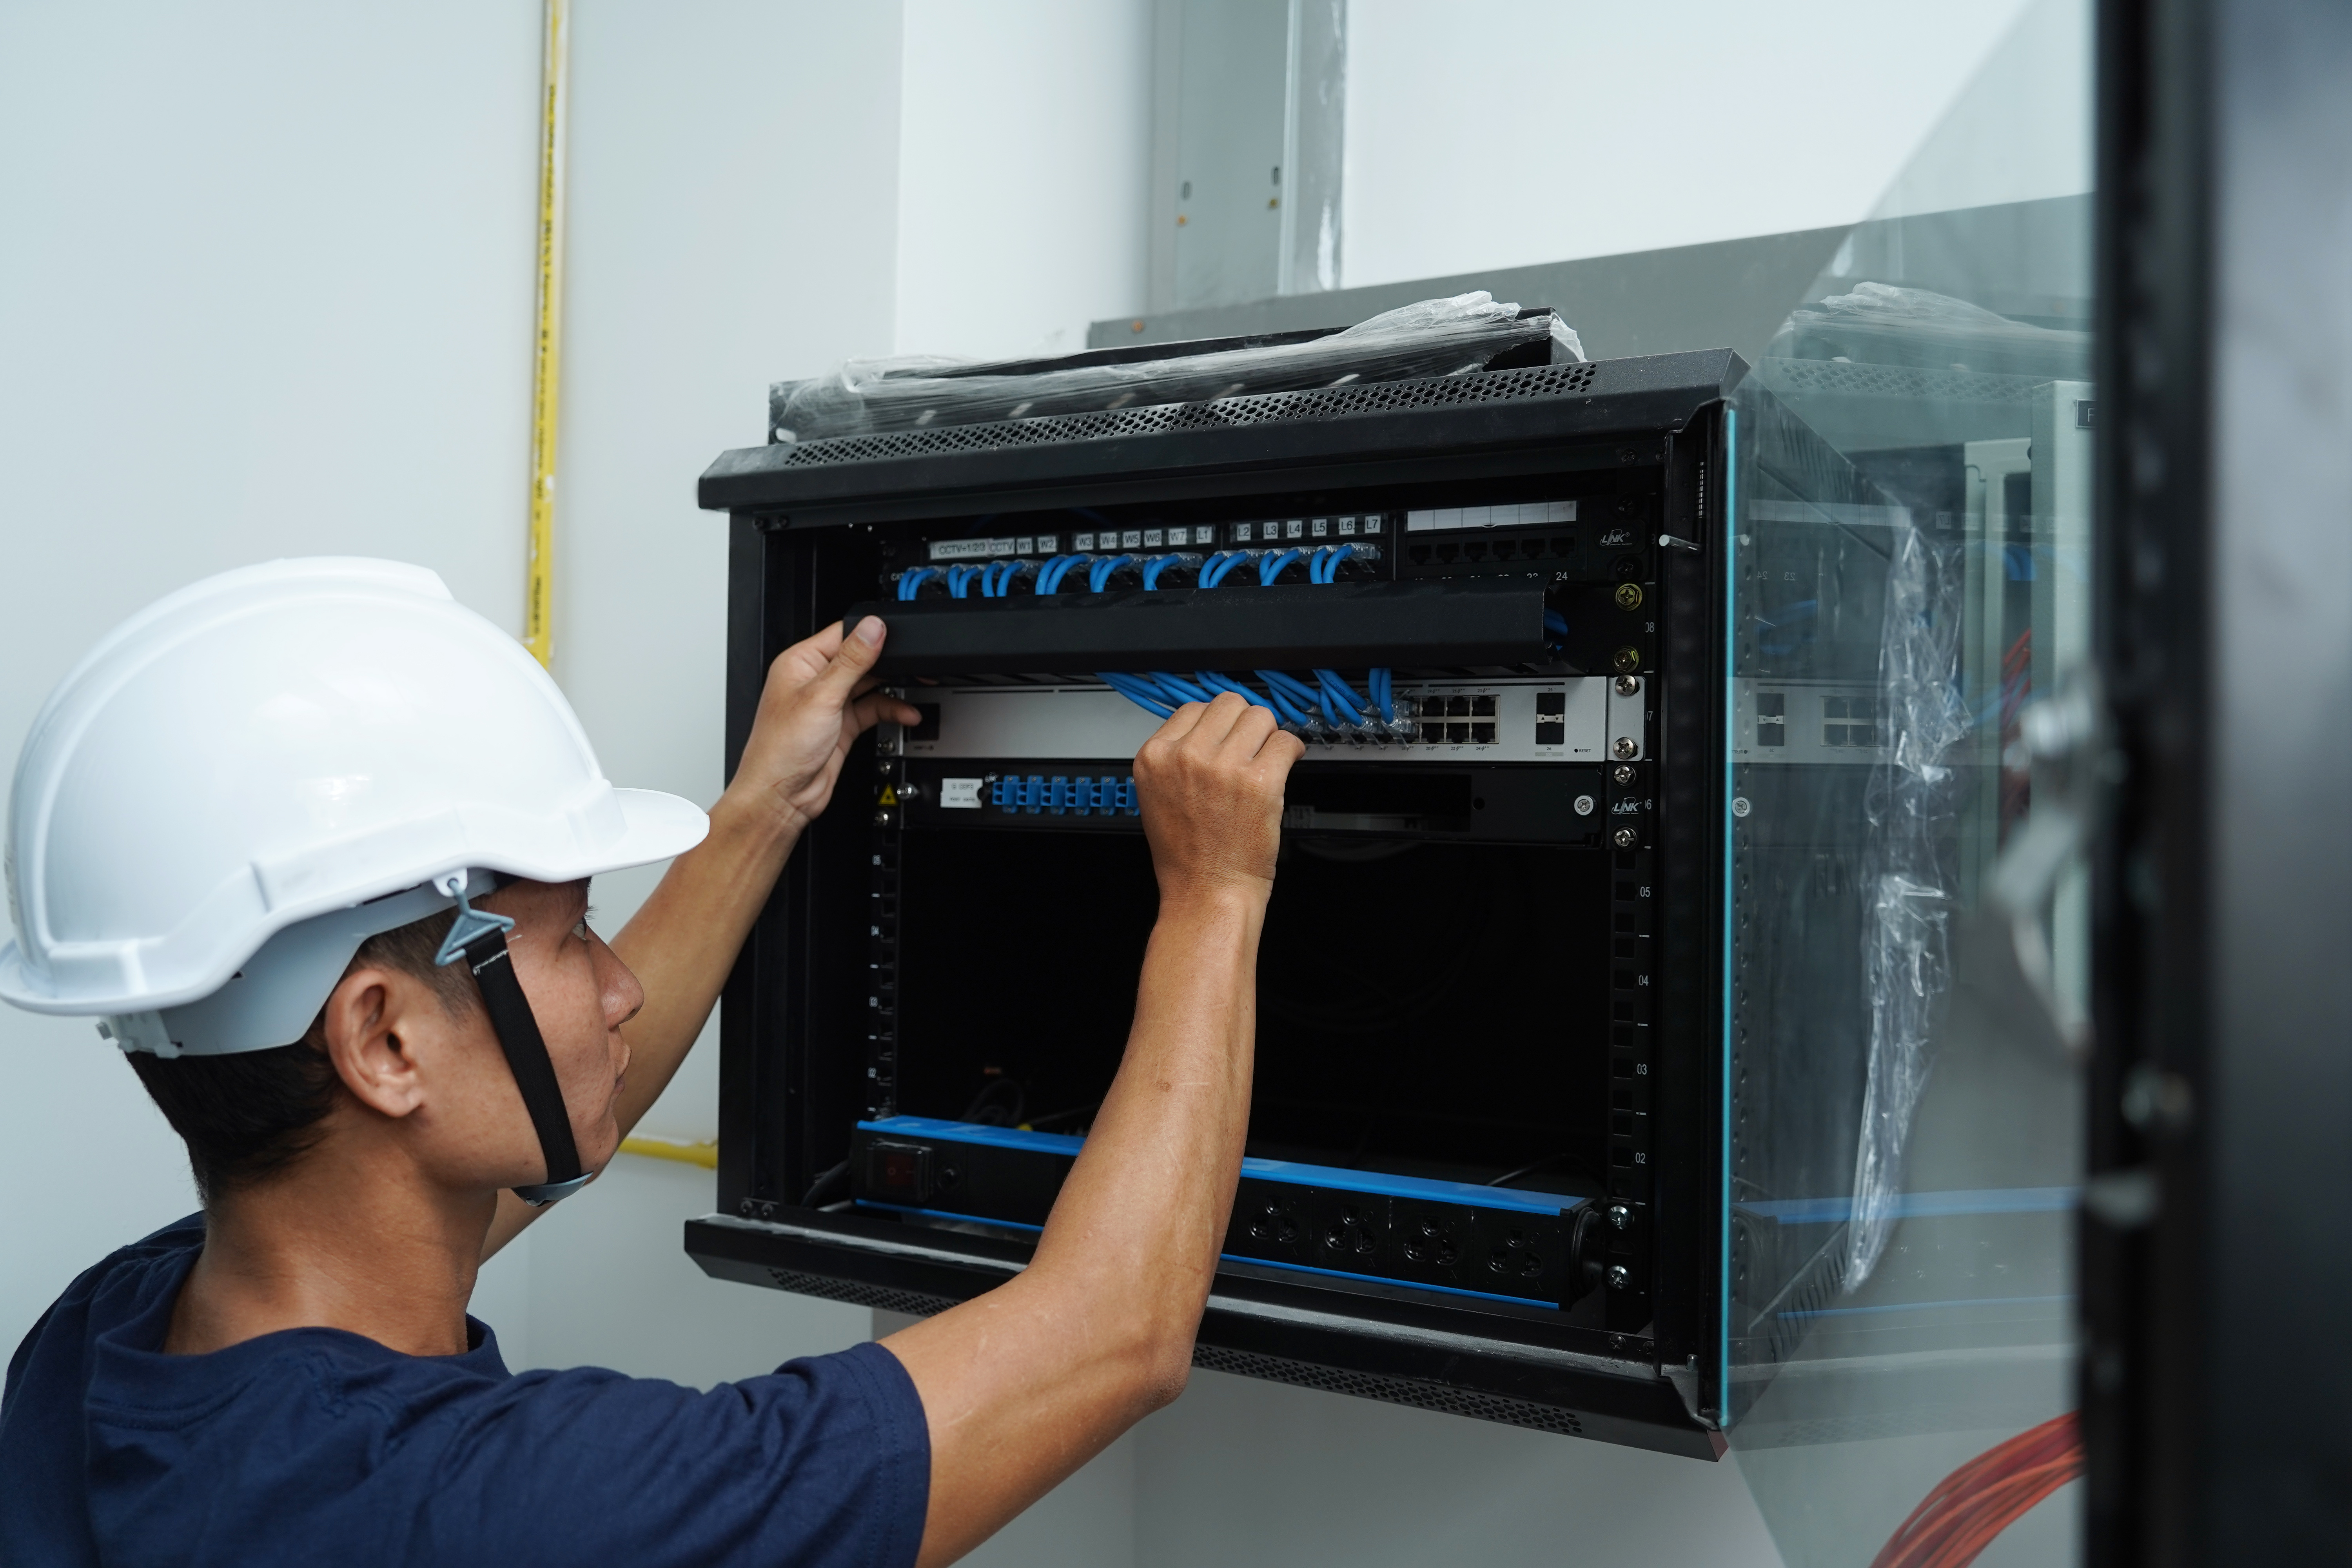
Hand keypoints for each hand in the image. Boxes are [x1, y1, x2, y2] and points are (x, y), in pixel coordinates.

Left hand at [723, 617, 921, 840]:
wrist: (782, 797)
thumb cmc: (781, 748)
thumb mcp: (822, 696)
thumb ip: (851, 661)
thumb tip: (872, 627)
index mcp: (801, 662)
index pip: (842, 634)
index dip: (869, 632)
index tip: (895, 636)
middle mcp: (815, 680)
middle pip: (860, 657)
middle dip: (887, 661)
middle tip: (913, 663)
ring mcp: (830, 703)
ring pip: (870, 683)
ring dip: (893, 686)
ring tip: (917, 684)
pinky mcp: (843, 725)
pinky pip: (874, 708)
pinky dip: (892, 709)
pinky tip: (907, 712)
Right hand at [1132, 692, 1303, 907]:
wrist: (1206, 893)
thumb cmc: (1186, 855)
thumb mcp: (1158, 795)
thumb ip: (1176, 756)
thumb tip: (1209, 726)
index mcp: (1155, 756)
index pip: (1194, 708)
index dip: (1216, 724)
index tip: (1227, 739)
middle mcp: (1186, 756)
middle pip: (1229, 704)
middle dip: (1244, 724)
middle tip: (1250, 749)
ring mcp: (1224, 767)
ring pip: (1260, 716)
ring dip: (1268, 736)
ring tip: (1265, 761)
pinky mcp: (1260, 781)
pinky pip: (1286, 741)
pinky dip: (1291, 751)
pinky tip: (1285, 766)